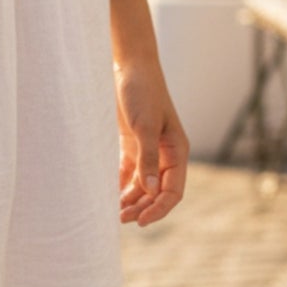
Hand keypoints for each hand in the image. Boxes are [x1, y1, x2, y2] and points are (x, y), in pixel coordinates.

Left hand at [116, 63, 188, 226]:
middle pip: (157, 191)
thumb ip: (147, 159)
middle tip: (120, 220)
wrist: (129, 65)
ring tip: (113, 213)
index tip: (141, 221)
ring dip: (131, 199)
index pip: (173, 191)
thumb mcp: (145, 126)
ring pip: (142, 183)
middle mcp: (165, 153)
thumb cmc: (142, 92)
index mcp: (177, 151)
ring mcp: (148, 148)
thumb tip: (151, 191)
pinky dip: (121, 184)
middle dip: (141, 207)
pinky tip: (109, 195)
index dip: (159, 208)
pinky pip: (129, 170)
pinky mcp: (131, 142)